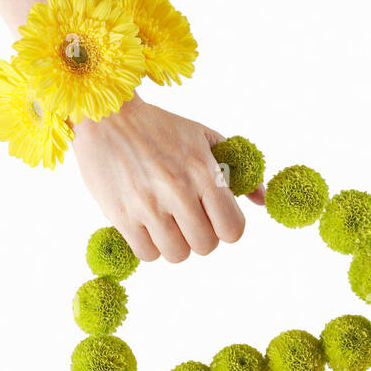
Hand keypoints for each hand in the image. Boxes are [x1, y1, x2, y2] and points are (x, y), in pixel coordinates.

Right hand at [71, 96, 264, 263]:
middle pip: (205, 246)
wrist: (107, 116)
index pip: (233, 229)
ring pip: (177, 255)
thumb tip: (262, 200)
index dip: (226, 229)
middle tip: (187, 220)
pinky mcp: (121, 216)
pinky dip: (149, 246)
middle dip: (200, 237)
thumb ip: (237, 169)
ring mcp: (148, 205)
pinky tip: (145, 225)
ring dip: (174, 244)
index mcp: (203, 171)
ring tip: (165, 222)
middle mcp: (178, 190)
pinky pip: (147, 254)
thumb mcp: (203, 137)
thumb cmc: (161, 128)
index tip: (214, 219)